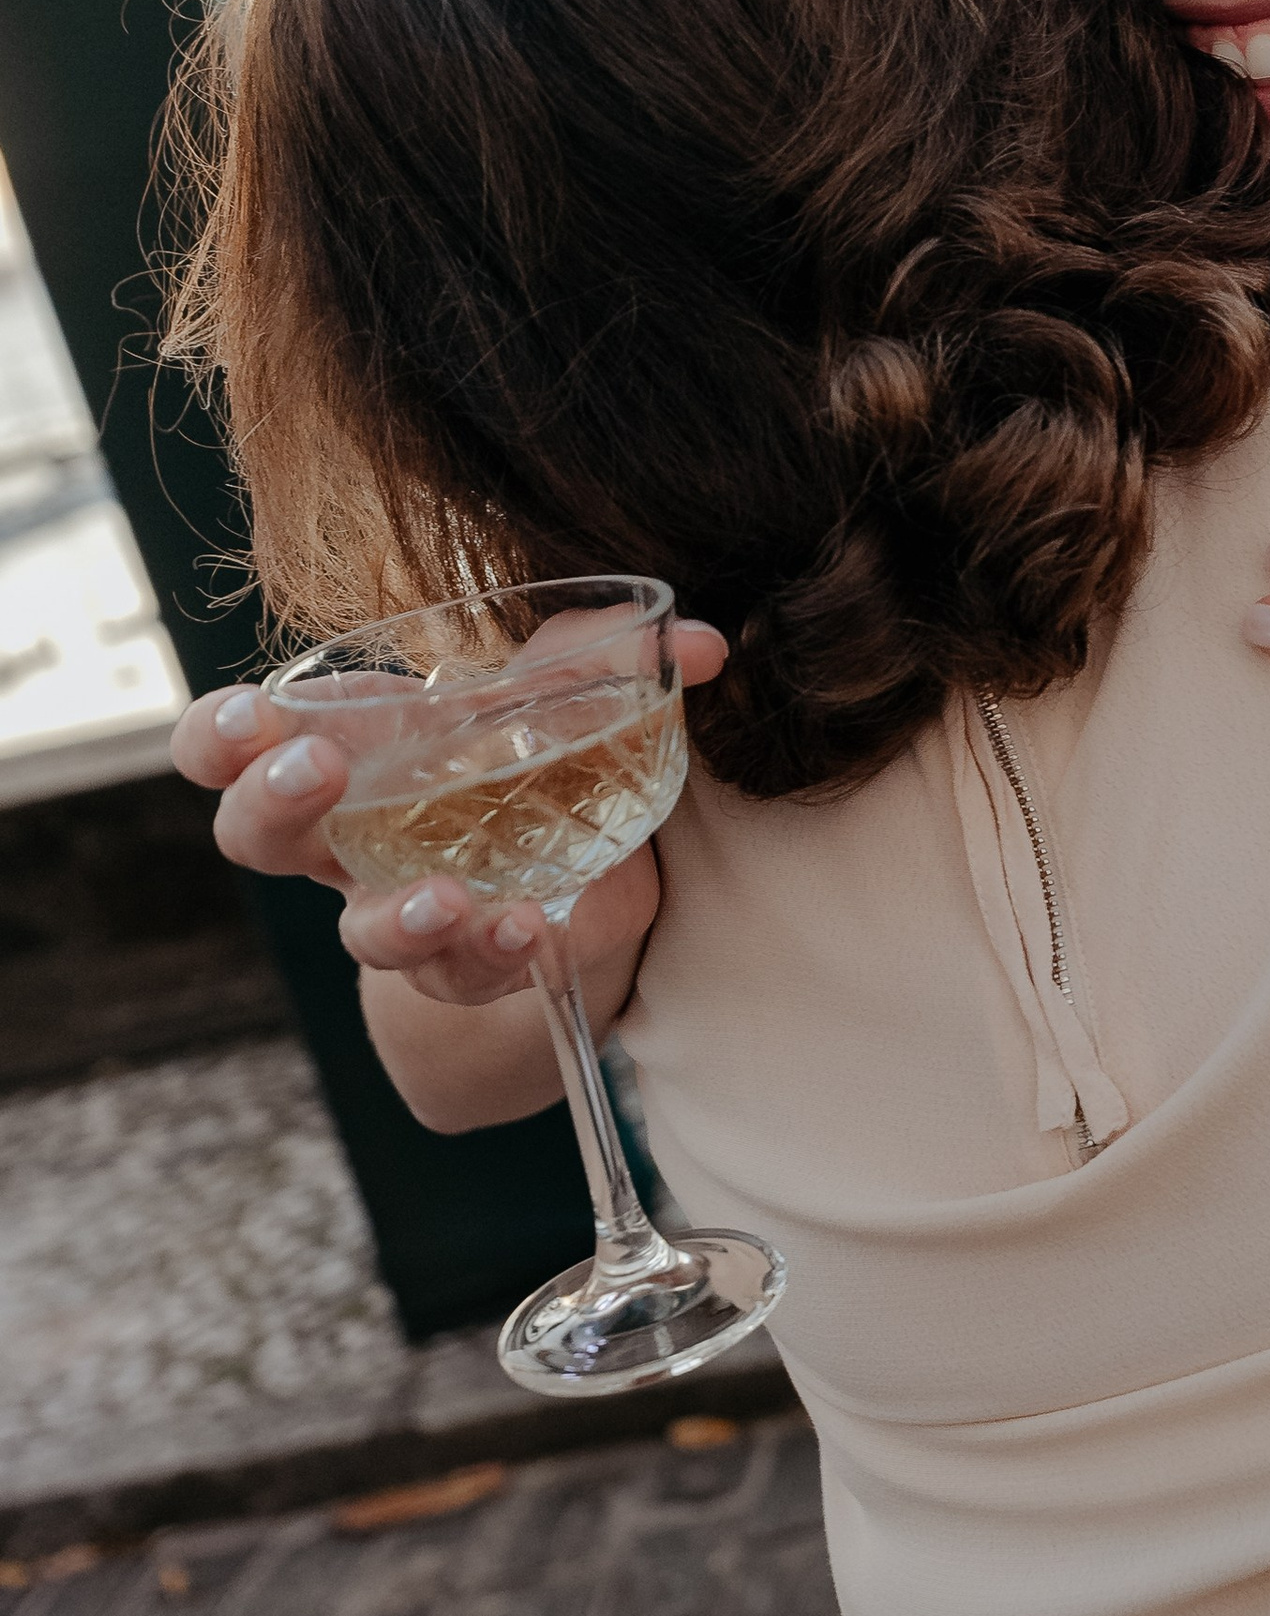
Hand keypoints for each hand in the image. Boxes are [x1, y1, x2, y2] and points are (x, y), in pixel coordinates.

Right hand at [168, 618, 727, 1005]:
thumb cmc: (538, 769)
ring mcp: (402, 909)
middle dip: (270, 802)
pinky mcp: (468, 964)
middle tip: (320, 772)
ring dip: (395, 916)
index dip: (218, 735)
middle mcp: (350, 838)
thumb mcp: (558, 702)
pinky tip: (530, 927)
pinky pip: (461, 973)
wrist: (589, 891)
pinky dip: (493, 949)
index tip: (249, 716)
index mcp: (348, 749)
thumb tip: (704, 642)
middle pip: (252, 835)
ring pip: (357, 934)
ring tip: (447, 894)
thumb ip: (609, 657)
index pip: (232, 743)